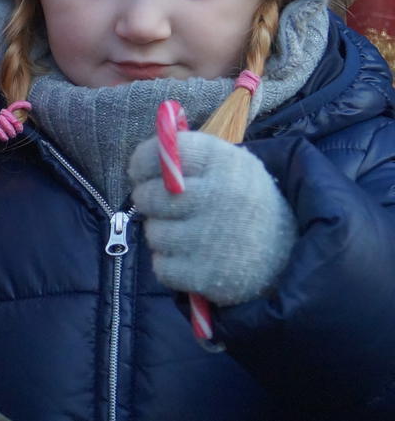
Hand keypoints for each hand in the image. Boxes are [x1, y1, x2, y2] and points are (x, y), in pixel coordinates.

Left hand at [128, 131, 296, 305]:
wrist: (290, 255)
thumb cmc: (244, 203)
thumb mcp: (229, 167)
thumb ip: (186, 157)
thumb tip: (139, 161)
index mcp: (225, 162)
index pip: (166, 152)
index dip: (143, 161)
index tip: (139, 171)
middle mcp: (221, 196)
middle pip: (151, 196)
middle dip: (148, 201)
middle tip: (160, 205)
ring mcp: (215, 238)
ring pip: (154, 233)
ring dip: (162, 234)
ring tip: (186, 233)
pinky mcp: (209, 276)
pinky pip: (162, 267)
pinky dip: (170, 265)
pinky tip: (191, 258)